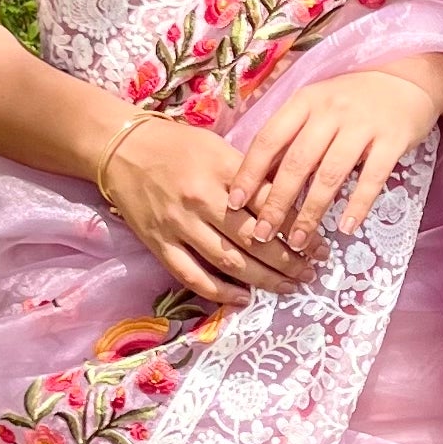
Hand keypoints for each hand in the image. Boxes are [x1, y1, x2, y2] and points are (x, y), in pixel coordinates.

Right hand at [99, 112, 316, 310]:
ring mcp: (179, 225)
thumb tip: (290, 201)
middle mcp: (202, 199)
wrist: (122, 149)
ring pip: (229, 262)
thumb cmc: (177, 145)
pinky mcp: (159, 243)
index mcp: (223, 171)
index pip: (271, 204)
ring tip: (288, 287)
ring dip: (264, 279)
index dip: (300, 228)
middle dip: (288, 261)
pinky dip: (220, 292)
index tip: (321, 244)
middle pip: (254, 239)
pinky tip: (243, 298)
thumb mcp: (220, 148)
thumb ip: (251, 175)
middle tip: (310, 273)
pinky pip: (192, 275)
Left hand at [231, 58, 442, 259]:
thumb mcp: (316, 104)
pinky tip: (345, 228)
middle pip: (297, 162)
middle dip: (276, 203)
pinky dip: (358, 205)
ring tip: (298, 242)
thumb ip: (291, 134)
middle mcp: (330, 111)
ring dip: (311, 212)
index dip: (249, 172)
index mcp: (304, 101)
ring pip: (330, 174)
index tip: (234, 203)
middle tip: (262, 235)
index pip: (269, 138)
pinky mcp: (393, 139)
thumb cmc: (352, 98)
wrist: (408, 79)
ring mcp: (363, 125)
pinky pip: (373, 177)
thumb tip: (257, 176)